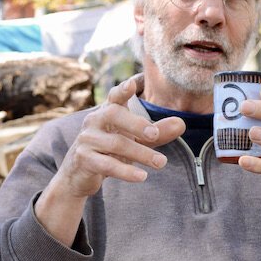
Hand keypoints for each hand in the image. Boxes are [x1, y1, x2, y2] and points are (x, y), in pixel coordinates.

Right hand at [35, 77, 184, 245]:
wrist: (79, 175)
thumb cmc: (109, 150)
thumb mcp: (135, 140)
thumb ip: (157, 132)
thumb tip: (182, 124)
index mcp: (107, 111)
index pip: (114, 96)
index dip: (123, 90)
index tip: (132, 84)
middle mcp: (94, 121)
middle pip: (114, 115)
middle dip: (136, 123)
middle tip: (155, 134)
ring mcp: (87, 140)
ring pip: (115, 143)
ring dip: (140, 153)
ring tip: (161, 162)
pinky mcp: (83, 159)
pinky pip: (106, 164)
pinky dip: (125, 171)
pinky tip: (142, 176)